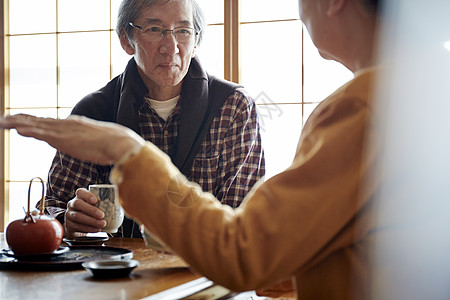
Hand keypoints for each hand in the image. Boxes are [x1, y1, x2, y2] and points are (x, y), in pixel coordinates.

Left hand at [0, 114, 144, 164]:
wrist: (119, 143)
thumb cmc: (114, 145)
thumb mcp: (100, 143)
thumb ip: (93, 144)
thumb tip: (96, 149)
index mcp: (75, 125)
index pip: (51, 122)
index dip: (36, 121)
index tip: (24, 120)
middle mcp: (67, 124)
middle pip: (39, 121)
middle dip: (21, 119)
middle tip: (5, 118)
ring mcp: (64, 130)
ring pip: (35, 125)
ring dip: (17, 123)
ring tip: (3, 122)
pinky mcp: (63, 138)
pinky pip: (40, 133)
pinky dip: (27, 130)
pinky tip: (15, 128)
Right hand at [63, 188, 106, 237]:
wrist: (77, 224)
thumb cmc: (92, 211)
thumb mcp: (96, 205)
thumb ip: (104, 202)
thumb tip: (120, 203)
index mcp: (79, 196)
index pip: (80, 192)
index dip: (87, 195)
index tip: (96, 200)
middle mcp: (72, 204)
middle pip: (78, 204)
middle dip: (90, 210)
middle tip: (102, 215)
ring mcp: (69, 214)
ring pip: (77, 216)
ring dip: (91, 221)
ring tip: (102, 224)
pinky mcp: (69, 225)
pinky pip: (78, 226)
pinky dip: (89, 228)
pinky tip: (97, 229)